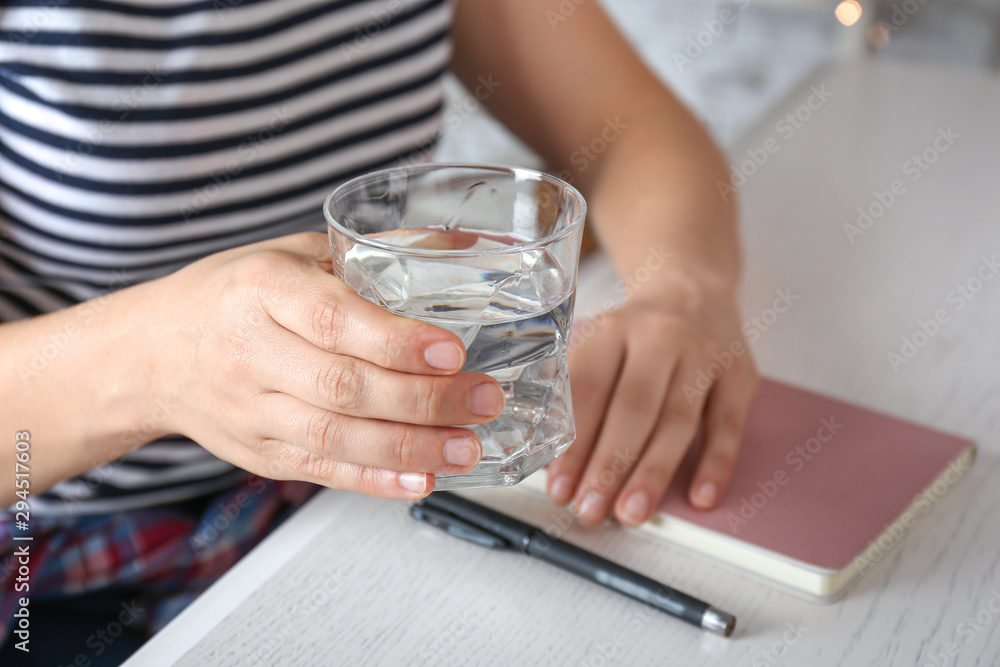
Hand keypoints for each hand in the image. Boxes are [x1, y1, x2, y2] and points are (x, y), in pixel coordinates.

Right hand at [145, 232, 503, 498]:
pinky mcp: (256, 453)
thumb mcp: (293, 255)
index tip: (453, 351)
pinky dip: (375, 480)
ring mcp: (248, 410)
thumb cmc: (234, 295)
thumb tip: (457, 246)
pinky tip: (422, 480)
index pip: (332, 320)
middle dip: (424, 400)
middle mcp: (249, 352)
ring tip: (467, 447)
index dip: (396, 341)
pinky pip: (320, 470)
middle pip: (342, 387)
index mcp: (260, 289)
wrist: (153, 352)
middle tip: (483, 400)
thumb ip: (368, 258)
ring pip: (334, 437)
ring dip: (411, 448)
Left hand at [545, 270, 758, 525]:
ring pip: (678, 420)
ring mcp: (703, 355)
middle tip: (592, 510)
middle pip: (632, 408)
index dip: (573, 443)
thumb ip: (578, 394)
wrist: (694, 293)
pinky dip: (716, 464)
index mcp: (613, 330)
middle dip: (610, 465)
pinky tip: (700, 497)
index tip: (560, 487)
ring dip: (653, 473)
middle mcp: (658, 337)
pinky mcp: (739, 374)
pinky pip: (728, 424)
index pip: (588, 390)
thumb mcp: (599, 345)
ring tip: (632, 512)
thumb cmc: (636, 336)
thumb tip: (554, 465)